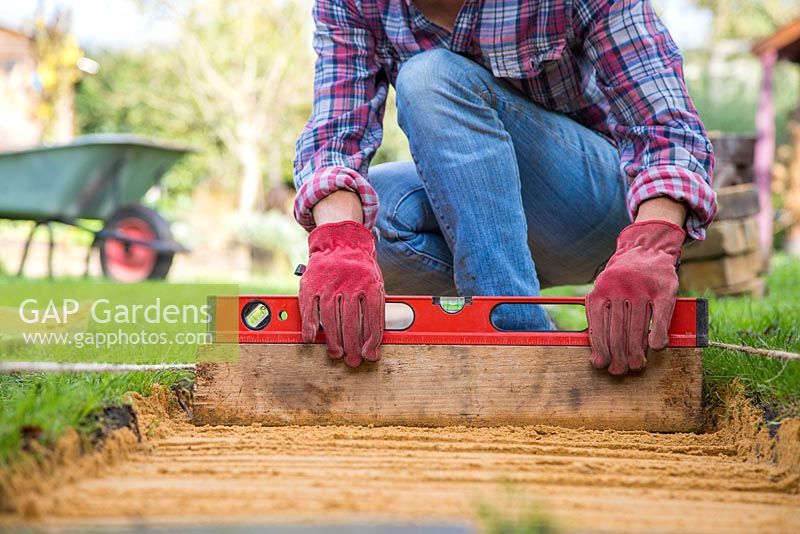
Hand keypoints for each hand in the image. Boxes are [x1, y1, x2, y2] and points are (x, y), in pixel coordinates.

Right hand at [299, 220, 384, 366]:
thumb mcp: (376, 283)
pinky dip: (310, 326)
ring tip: (336, 354)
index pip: (373, 317)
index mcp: (370, 284)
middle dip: (353, 346)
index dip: (372, 341)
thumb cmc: (361, 269)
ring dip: (333, 341)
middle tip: (353, 360)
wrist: (341, 242)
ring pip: (330, 318)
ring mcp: (329, 284)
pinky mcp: (311, 284)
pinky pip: (310, 308)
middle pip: (352, 322)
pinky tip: (312, 338)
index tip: (370, 355)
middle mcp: (350, 284)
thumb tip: (374, 340)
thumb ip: (376, 308)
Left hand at [585, 220, 684, 374]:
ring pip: (637, 328)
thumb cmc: (622, 278)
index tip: (601, 364)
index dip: (600, 349)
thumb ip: (600, 315)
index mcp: (599, 290)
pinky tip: (656, 347)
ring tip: (635, 366)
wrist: (647, 248)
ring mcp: (641, 289)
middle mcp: (618, 289)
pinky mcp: (662, 290)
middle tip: (619, 371)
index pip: (598, 327)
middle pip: (617, 331)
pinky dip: (658, 335)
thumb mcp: (604, 289)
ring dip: (636, 352)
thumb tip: (598, 354)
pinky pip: (660, 317)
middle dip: (617, 356)